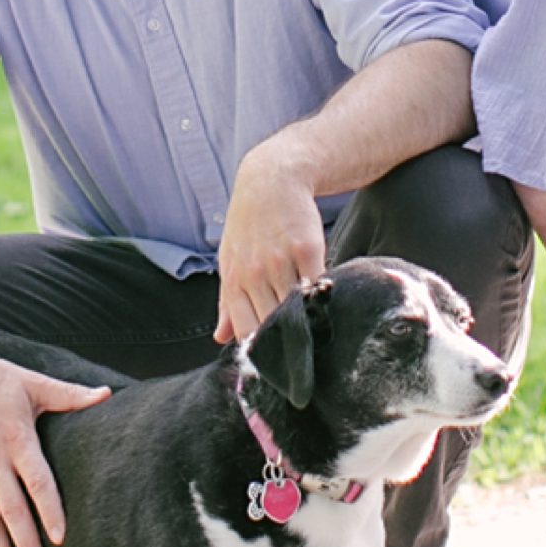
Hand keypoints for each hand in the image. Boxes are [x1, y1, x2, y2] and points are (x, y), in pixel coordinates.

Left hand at [214, 140, 326, 344]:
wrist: (271, 180)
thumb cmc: (248, 224)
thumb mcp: (229, 260)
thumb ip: (227, 302)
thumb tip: (221, 339)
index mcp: (235, 281)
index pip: (248, 333)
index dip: (263, 354)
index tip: (277, 366)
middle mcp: (255, 274)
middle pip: (273, 326)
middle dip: (286, 345)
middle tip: (300, 360)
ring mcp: (280, 261)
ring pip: (295, 309)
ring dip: (305, 324)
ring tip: (315, 337)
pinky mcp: (306, 249)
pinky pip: (316, 285)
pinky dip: (320, 300)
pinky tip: (325, 307)